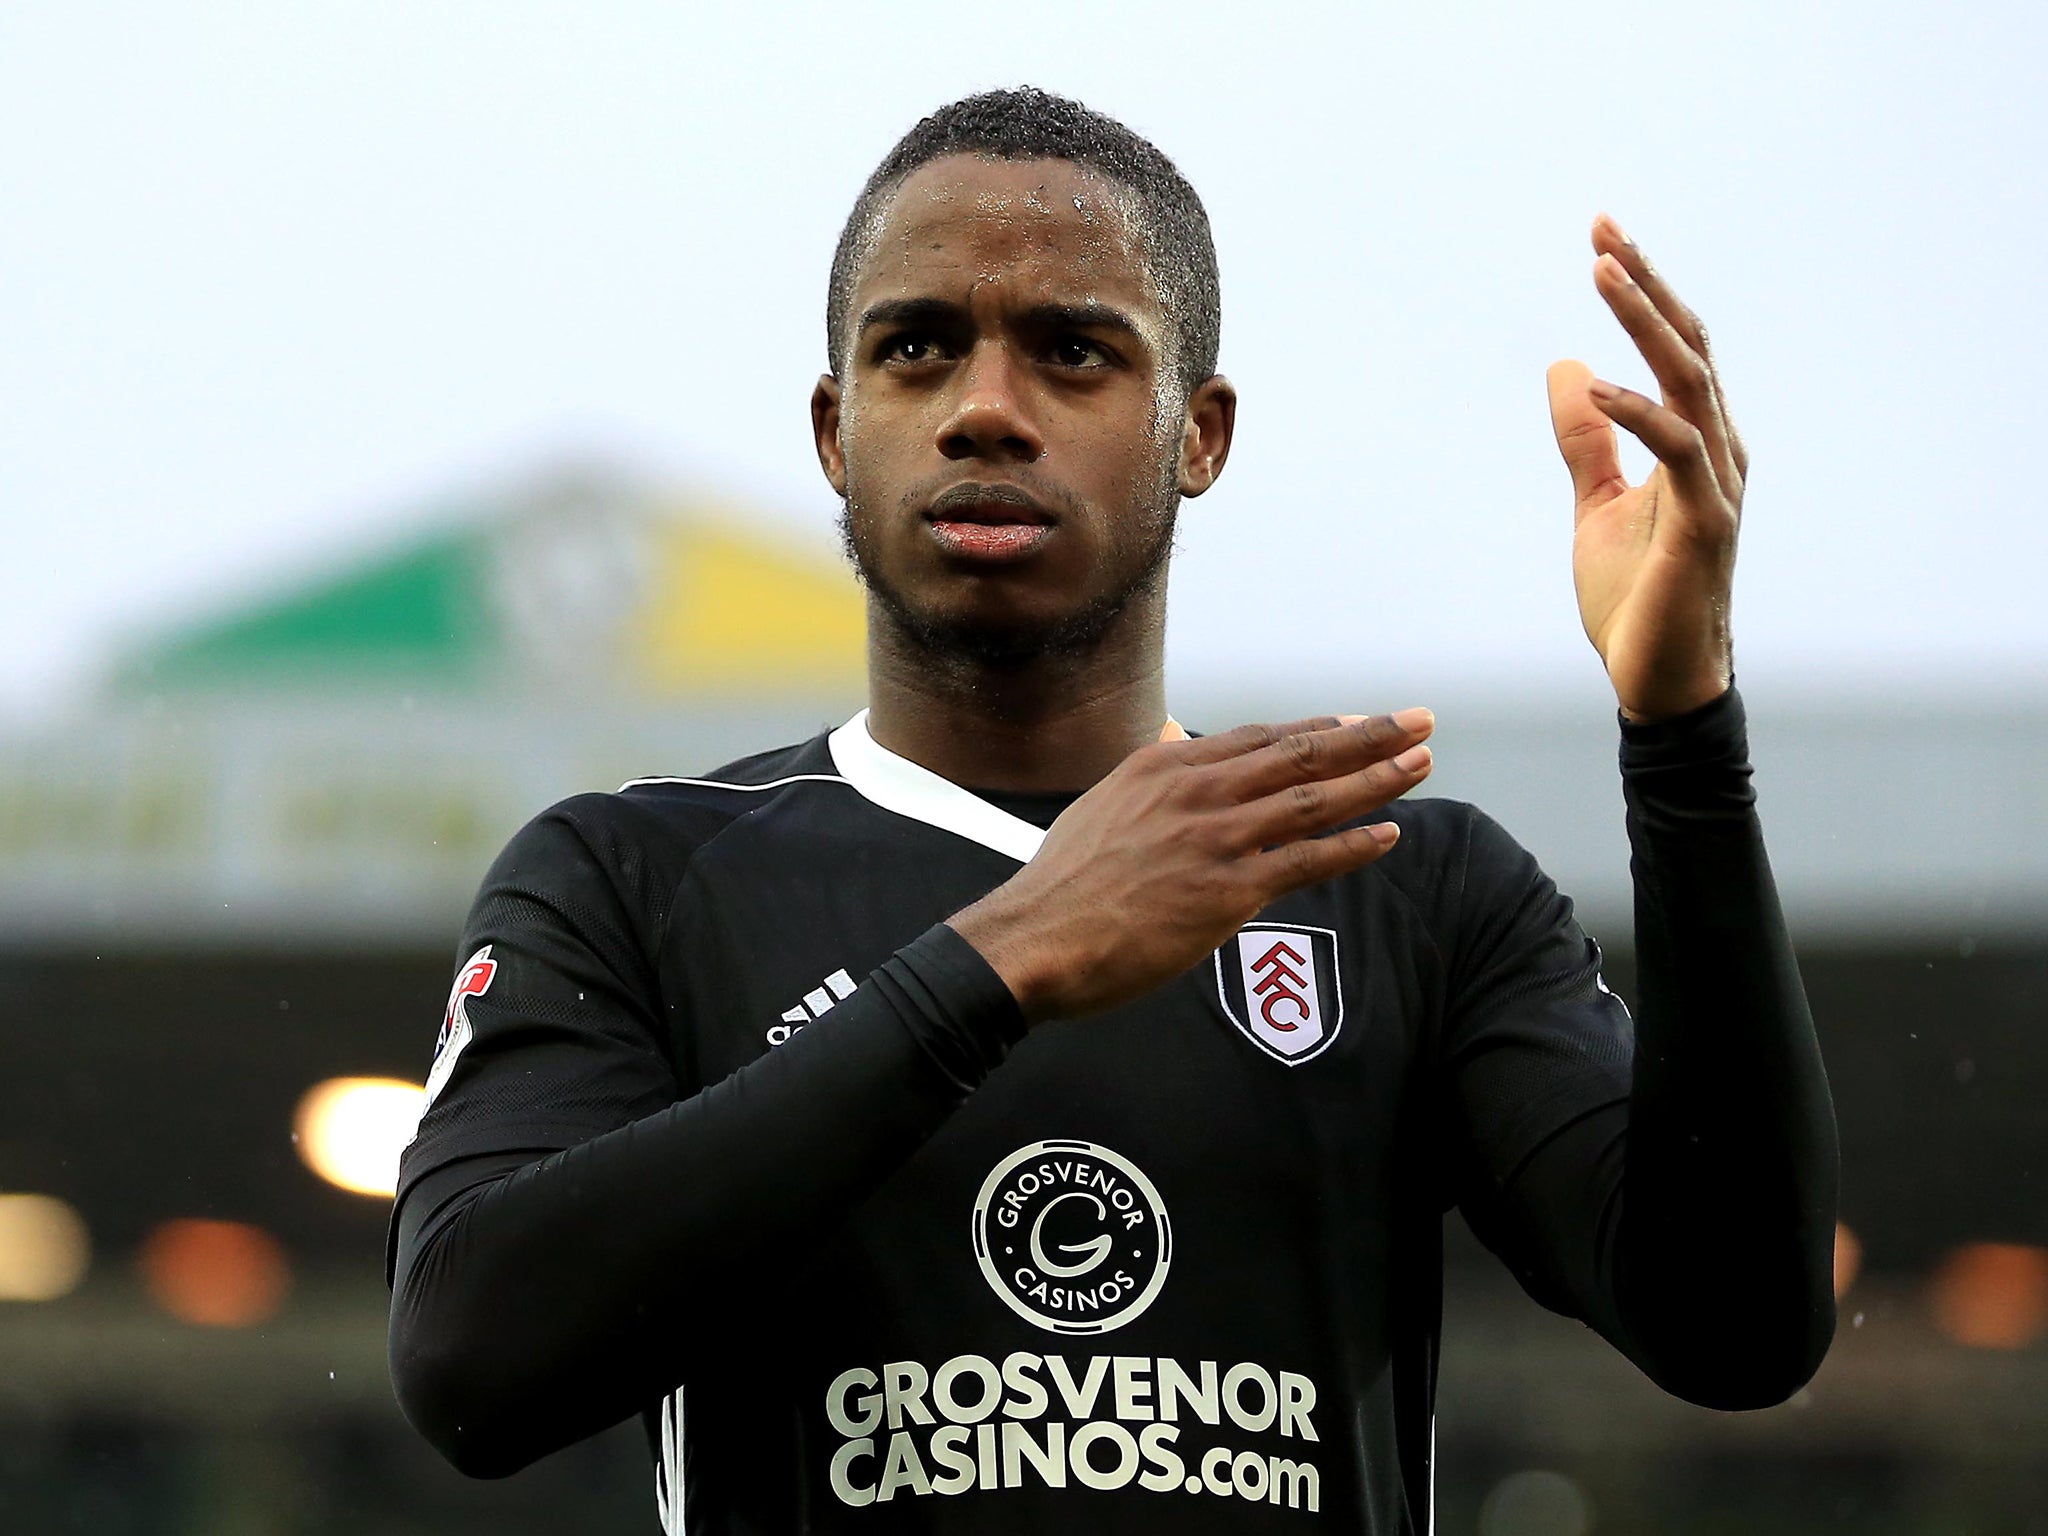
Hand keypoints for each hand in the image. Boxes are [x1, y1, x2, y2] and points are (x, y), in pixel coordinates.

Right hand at [948, 711, 1434, 1022]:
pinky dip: (1354, 845)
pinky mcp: (1228, 890)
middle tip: (1416, 720)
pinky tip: (1388, 834)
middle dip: (1367, 734)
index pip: (1259, 739)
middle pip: (1301, 753)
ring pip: (1315, 798)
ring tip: (1420, 763)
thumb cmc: (1064, 885)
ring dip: (1377, 778)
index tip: (1354, 721)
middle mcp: (1196, 791)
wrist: (1039, 937)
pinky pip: (1307, 861)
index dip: (1315, 729)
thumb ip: (1150, 784)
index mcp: (1164, 767)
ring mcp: (1216, 838)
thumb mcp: (1103, 808)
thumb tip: (1171, 755)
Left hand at [1547, 215, 1747, 721]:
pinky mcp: (1705, 523)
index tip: (1602, 236)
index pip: (1674, 348)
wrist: (1656, 678)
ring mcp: (1717, 484)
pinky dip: (1636, 413)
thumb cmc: (1635, 596)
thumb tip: (1567, 368)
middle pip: (1688, 346)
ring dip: (1645, 323)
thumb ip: (1586, 441)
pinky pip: (1677, 451)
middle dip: (1645, 285)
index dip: (1642, 291)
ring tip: (1603, 273)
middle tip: (1603, 229)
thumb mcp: (1596, 503)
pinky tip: (1594, 386)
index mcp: (1695, 442)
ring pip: (1689, 382)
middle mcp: (1717, 451)